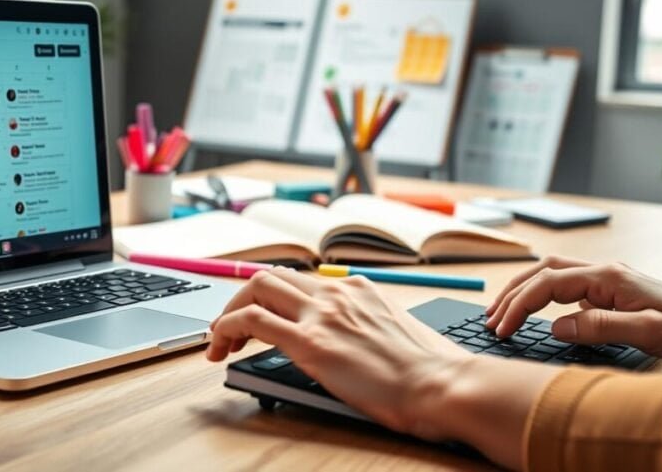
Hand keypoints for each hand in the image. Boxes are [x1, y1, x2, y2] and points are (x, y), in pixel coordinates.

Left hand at [207, 267, 469, 435]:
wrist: (443, 385)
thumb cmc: (430, 371)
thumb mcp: (396, 332)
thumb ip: (366, 326)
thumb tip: (348, 340)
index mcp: (358, 289)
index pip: (300, 280)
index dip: (271, 296)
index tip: (259, 314)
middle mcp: (336, 293)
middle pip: (271, 277)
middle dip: (241, 297)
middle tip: (229, 327)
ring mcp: (322, 315)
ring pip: (255, 288)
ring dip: (228, 311)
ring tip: (218, 341)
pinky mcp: (310, 342)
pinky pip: (252, 320)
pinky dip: (226, 327)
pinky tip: (220, 346)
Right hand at [486, 255, 661, 365]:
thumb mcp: (648, 333)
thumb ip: (600, 327)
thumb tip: (555, 326)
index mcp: (608, 277)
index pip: (547, 283)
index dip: (519, 305)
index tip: (501, 328)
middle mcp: (603, 273)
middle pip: (541, 271)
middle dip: (510, 293)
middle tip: (489, 319)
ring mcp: (606, 282)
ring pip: (551, 275)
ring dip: (522, 291)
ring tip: (500, 311)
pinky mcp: (610, 294)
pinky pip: (565, 288)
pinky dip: (541, 296)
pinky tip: (534, 313)